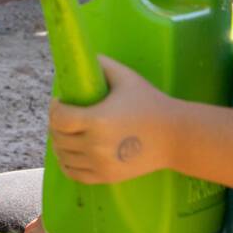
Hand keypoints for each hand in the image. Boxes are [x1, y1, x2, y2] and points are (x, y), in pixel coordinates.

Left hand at [49, 57, 179, 184]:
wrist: (176, 137)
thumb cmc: (151, 103)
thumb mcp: (127, 77)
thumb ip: (102, 64)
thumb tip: (81, 56)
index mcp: (97, 120)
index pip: (59, 118)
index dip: (55, 107)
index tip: (60, 101)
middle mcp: (95, 145)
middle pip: (58, 137)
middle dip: (56, 124)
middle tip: (63, 115)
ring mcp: (100, 164)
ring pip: (63, 156)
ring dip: (59, 143)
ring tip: (66, 132)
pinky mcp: (106, 177)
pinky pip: (74, 173)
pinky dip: (67, 163)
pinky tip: (70, 152)